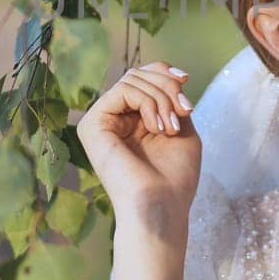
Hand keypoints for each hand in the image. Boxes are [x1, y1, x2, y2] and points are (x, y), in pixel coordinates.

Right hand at [77, 61, 202, 227]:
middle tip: (184, 111)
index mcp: (131, 120)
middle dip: (168, 87)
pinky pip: (122, 90)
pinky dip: (147, 102)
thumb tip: (170, 73)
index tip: (186, 80)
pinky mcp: (92, 126)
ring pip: (132, 79)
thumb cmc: (175, 177)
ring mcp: (100, 122)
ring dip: (161, 97)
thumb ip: (171, 99)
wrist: (163, 207)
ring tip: (171, 128)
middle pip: (138, 74)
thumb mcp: (181, 126)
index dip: (164, 72)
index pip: (142, 78)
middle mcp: (113, 119)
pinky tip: (156, 127)